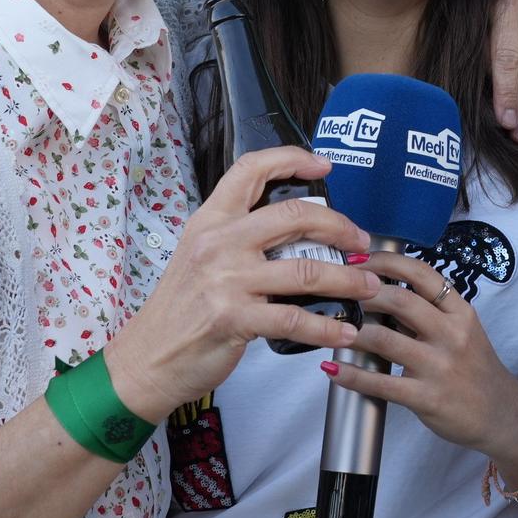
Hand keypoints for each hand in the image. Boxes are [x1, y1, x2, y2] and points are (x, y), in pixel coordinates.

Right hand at [107, 147, 376, 422]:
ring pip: (305, 270)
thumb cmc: (179, 308)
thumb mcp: (199, 255)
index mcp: (210, 220)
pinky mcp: (234, 319)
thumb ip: (237, 235)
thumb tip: (293, 227)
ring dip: (347, 279)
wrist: (148, 357)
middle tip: (361, 242)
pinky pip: (295, 320)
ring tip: (368, 286)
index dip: (291, 159)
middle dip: (340, 227)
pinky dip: (327, 327)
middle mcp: (219, 243)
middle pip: (294, 216)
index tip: (323, 165)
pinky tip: (344, 331)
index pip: (251, 170)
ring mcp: (226, 280)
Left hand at [325, 250, 517, 459]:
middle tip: (337, 291)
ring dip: (351, 332)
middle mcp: (452, 334)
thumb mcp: (461, 331)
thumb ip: (427, 313)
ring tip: (329, 327)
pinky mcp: (427, 398)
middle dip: (363, 292)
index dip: (387, 261)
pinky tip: (332, 370)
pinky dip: (352, 376)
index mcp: (460, 311)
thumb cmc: (473, 368)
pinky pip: (381, 384)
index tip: (359, 259)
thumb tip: (378, 293)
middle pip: (400, 300)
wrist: (500, 414)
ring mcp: (439, 366)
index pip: (422, 274)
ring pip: (385, 340)